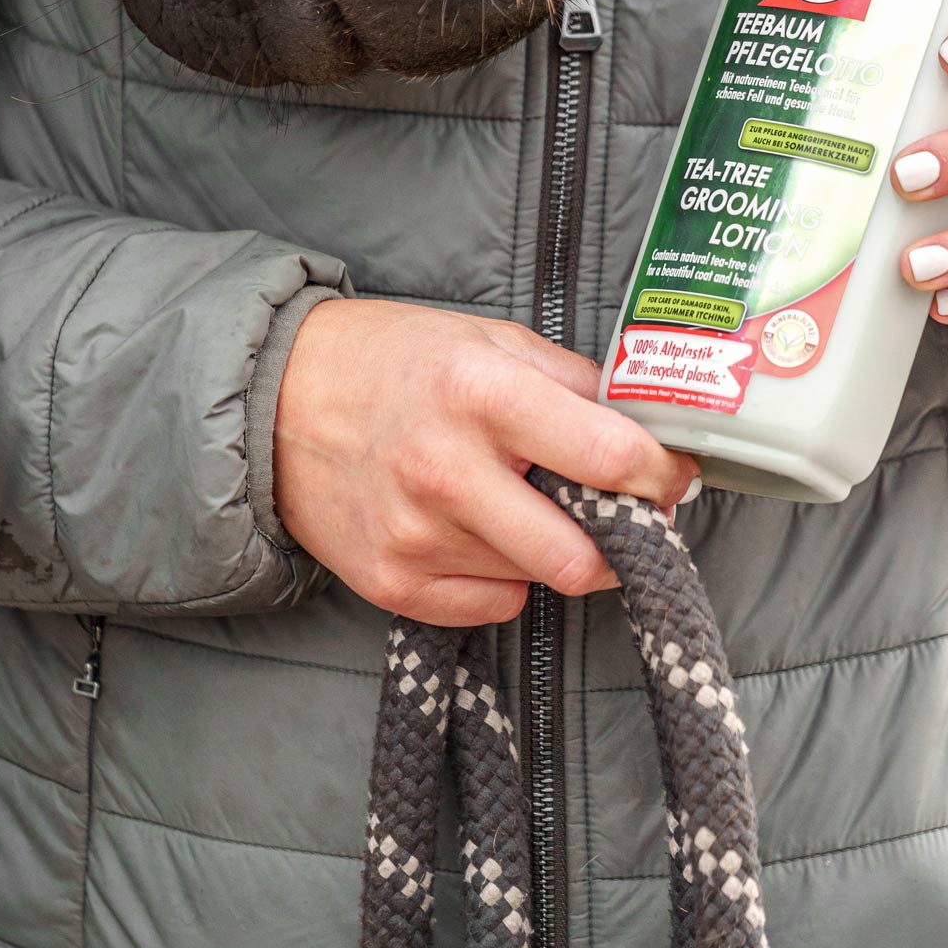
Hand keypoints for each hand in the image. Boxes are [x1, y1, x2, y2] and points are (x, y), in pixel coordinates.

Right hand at [274, 298, 698, 627]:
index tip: (673, 476)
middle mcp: (446, 471)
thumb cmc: (394, 362)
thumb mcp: (488, 340)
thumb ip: (571, 383)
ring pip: (539, 581)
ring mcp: (415, 536)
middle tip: (620, 514)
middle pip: (582, 554)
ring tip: (523, 504)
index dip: (662, 476)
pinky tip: (478, 532)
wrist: (274, 401)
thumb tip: (651, 428)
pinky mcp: (391, 584)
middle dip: (620, 540)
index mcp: (481, 394)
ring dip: (552, 551)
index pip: (610, 459)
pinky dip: (502, 577)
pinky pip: (492, 606)